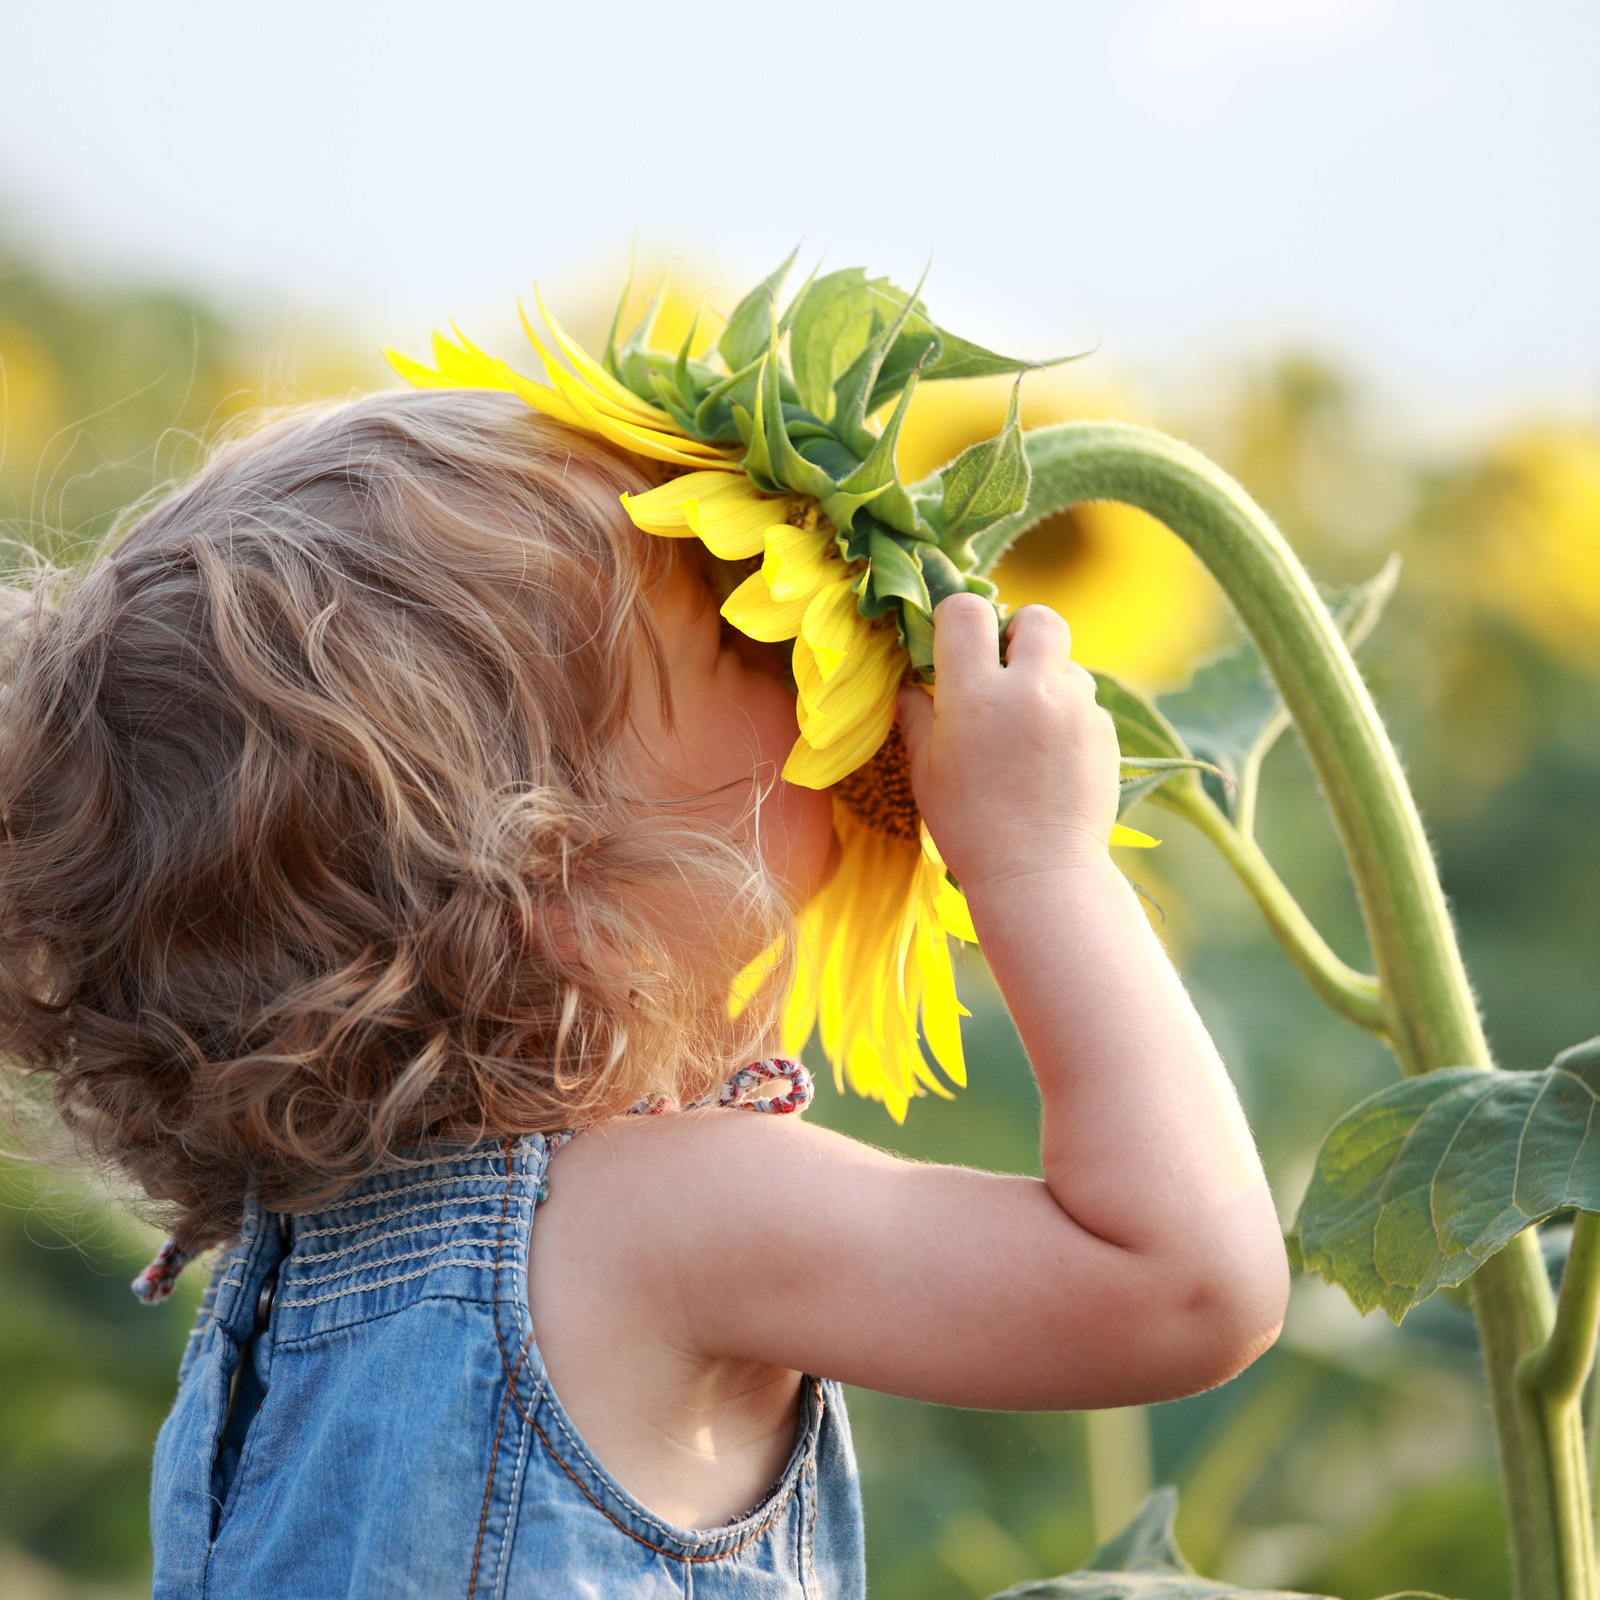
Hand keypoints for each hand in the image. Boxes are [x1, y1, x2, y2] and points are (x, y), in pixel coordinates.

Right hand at [896, 595, 1120, 891]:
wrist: (1039, 874)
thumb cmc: (969, 827)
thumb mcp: (927, 773)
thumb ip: (918, 718)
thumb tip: (908, 687)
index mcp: (975, 695)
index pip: (967, 612)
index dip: (957, 620)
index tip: (953, 646)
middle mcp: (1031, 689)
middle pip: (1038, 618)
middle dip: (1019, 633)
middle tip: (1004, 669)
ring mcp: (1075, 709)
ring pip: (1067, 663)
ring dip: (1047, 679)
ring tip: (1029, 727)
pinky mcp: (1105, 732)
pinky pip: (1085, 703)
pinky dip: (1067, 716)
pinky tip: (1051, 759)